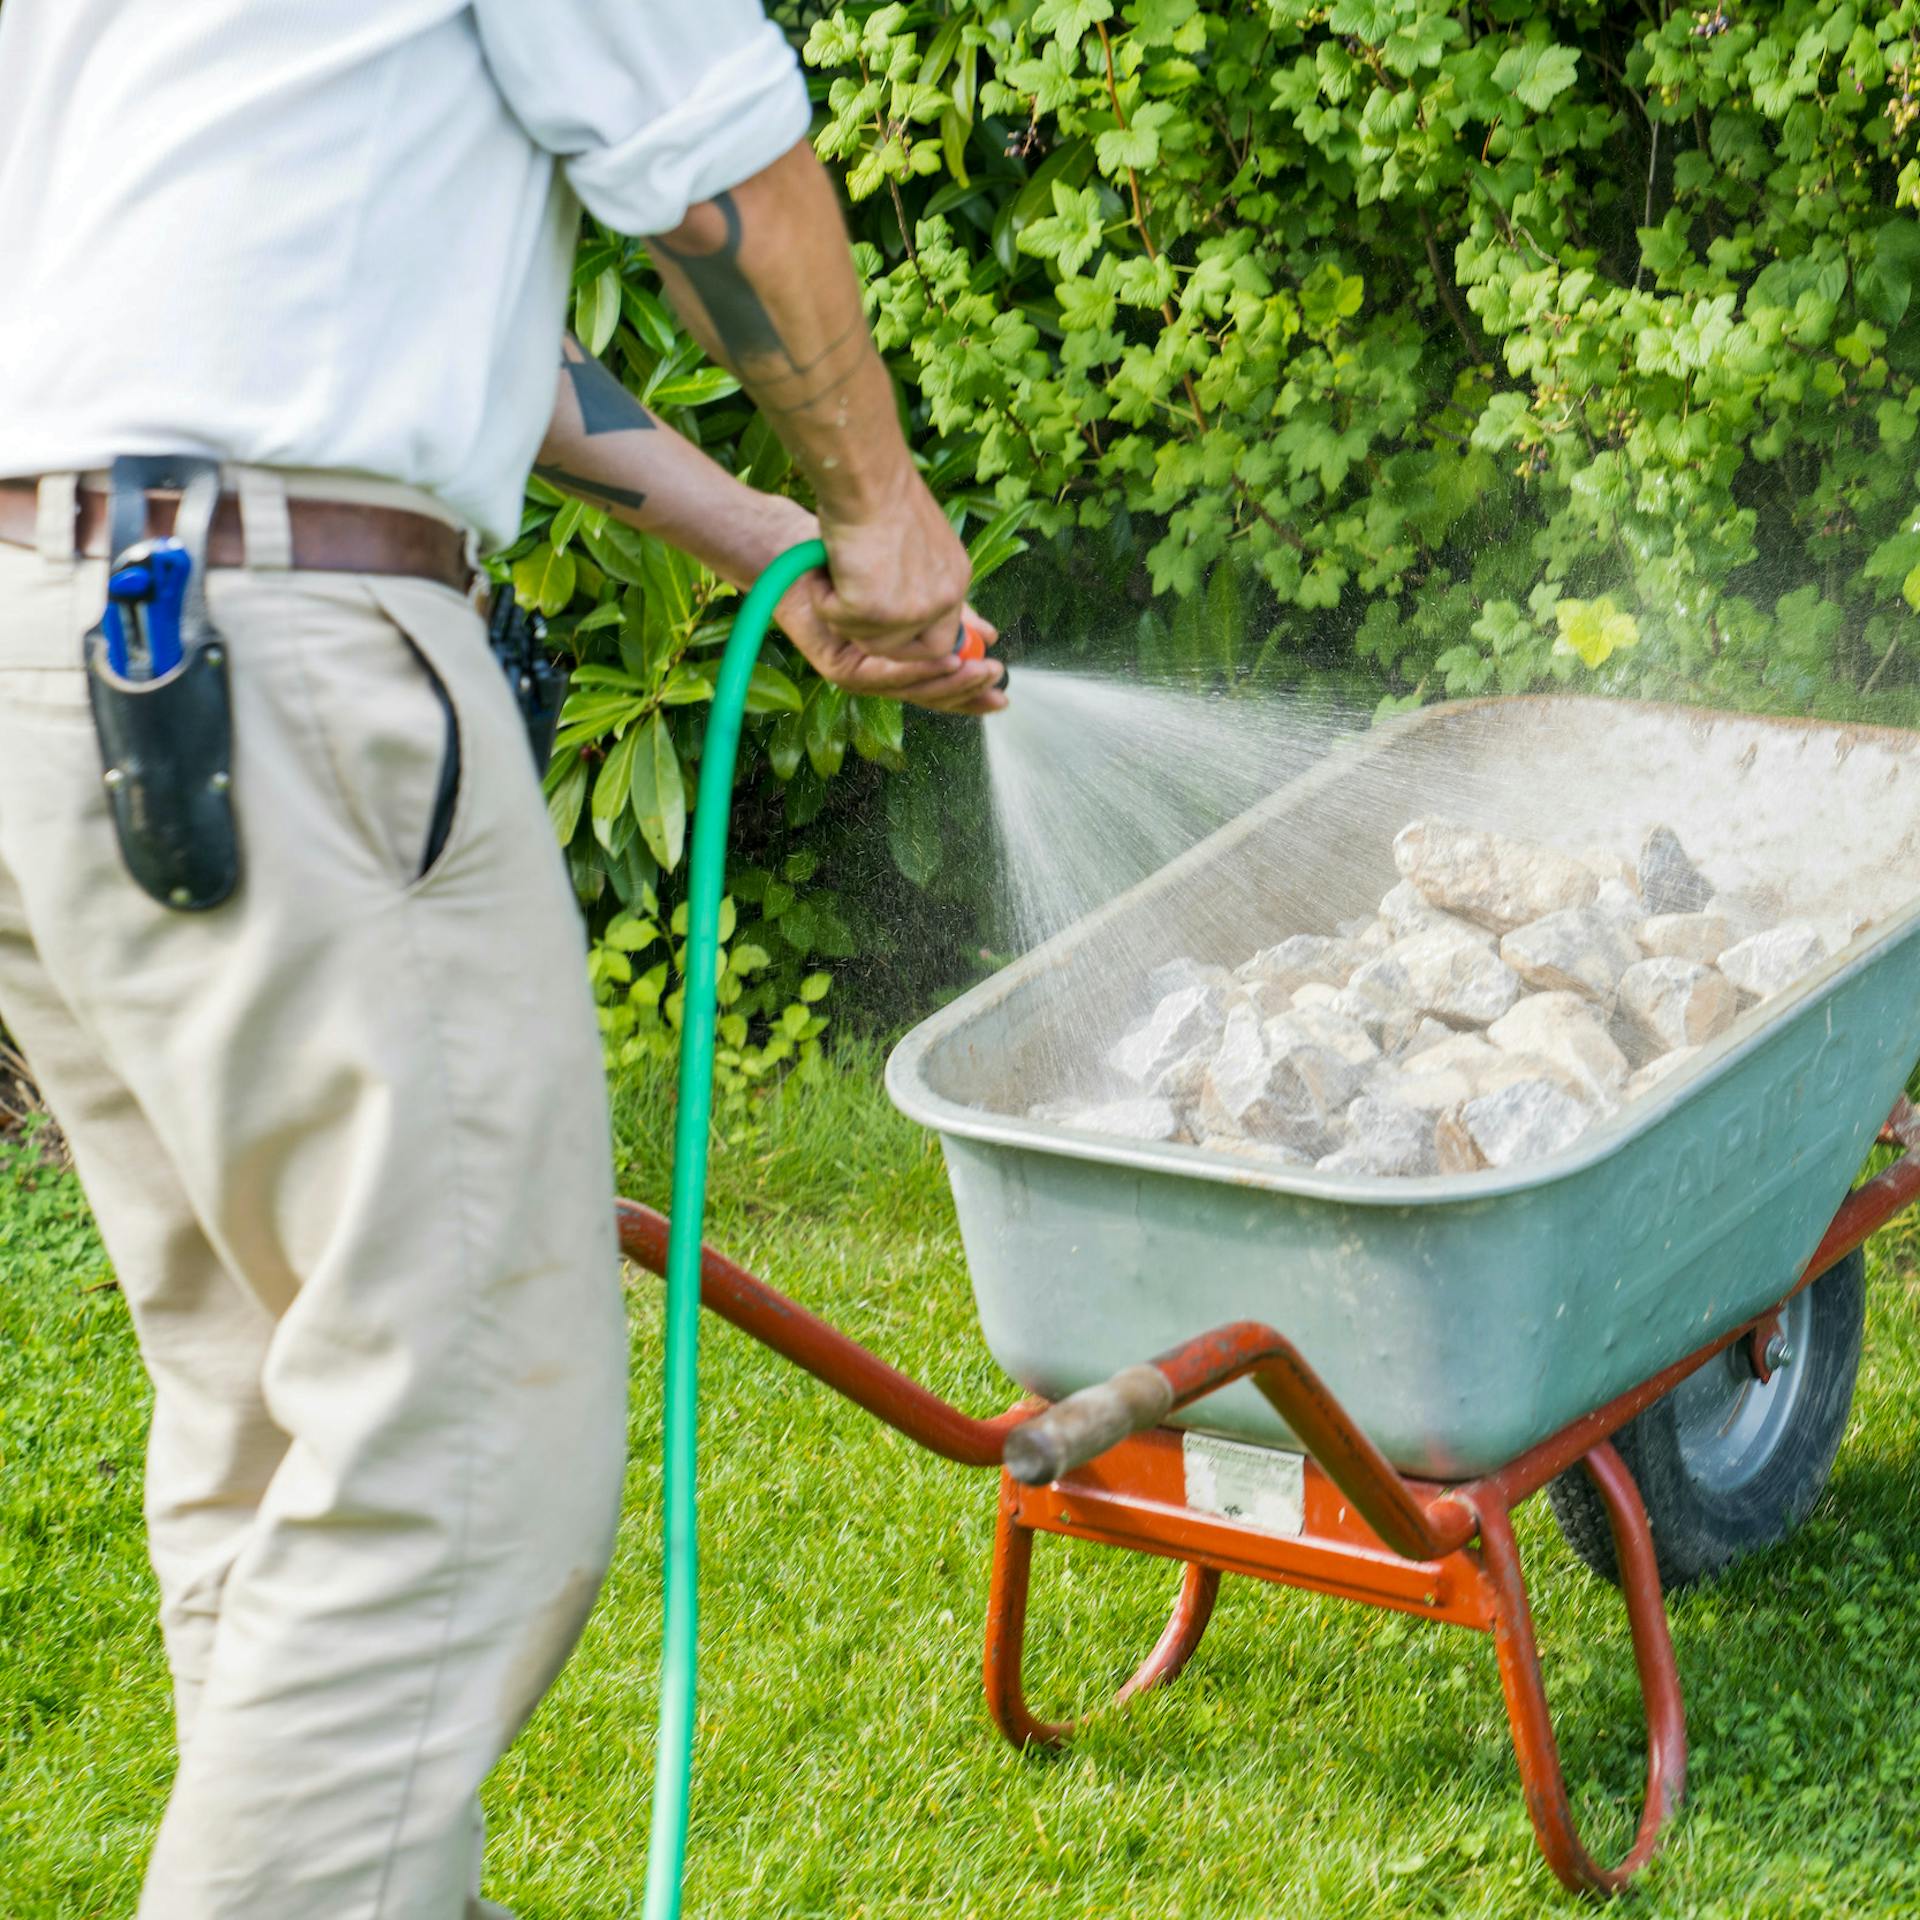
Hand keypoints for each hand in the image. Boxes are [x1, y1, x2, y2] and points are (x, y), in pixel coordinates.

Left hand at [776, 567, 1005, 715]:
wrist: (799, 547)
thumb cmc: (853, 557)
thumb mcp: (913, 585)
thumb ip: (949, 613)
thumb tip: (988, 634)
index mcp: (897, 657)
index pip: (940, 682)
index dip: (970, 690)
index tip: (1002, 686)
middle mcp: (878, 671)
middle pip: (927, 694)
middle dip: (965, 692)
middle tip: (996, 683)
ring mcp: (857, 674)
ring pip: (908, 688)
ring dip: (946, 684)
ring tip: (976, 672)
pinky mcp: (837, 669)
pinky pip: (882, 675)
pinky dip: (913, 670)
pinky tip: (942, 661)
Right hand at [813, 465, 974, 664]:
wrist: (865, 477)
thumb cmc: (879, 497)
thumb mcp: (918, 545)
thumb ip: (928, 585)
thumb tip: (948, 624)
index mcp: (954, 581)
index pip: (943, 641)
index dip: (912, 647)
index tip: (886, 636)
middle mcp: (943, 599)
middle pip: (911, 653)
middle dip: (875, 638)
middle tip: (848, 608)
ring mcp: (913, 610)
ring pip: (870, 643)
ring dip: (845, 613)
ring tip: (839, 572)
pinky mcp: (878, 610)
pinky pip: (842, 623)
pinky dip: (826, 600)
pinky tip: (828, 569)